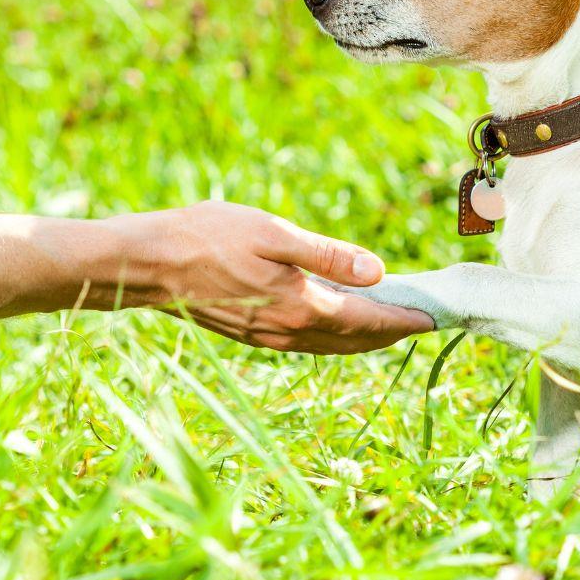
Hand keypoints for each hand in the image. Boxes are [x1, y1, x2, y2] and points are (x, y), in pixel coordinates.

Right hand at [134, 201, 433, 352]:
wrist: (148, 264)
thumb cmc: (208, 237)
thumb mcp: (274, 233)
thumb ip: (329, 255)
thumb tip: (377, 272)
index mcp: (299, 305)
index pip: (366, 319)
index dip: (402, 320)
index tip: (431, 318)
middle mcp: (287, 330)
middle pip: (354, 340)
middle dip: (390, 333)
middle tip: (419, 322)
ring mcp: (268, 338)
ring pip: (331, 345)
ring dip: (364, 337)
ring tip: (389, 323)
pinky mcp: (252, 335)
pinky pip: (308, 342)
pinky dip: (335, 336)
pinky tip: (339, 322)